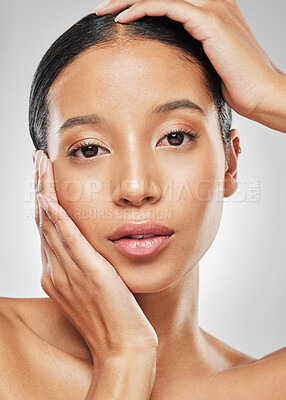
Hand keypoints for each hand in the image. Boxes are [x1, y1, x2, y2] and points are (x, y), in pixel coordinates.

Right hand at [33, 150, 157, 365]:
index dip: (42, 200)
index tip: (43, 178)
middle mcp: (57, 271)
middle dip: (39, 187)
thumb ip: (86, 265)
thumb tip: (88, 247)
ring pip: (51, 225)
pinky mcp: (89, 273)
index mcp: (58, 274)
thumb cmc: (112, 318)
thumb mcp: (93, 287)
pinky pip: (68, 242)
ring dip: (45, 192)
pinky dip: (58, 219)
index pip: (46, 229)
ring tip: (41, 166)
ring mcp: (70, 272)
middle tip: (38, 161)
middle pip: (43, 221)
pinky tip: (50, 199)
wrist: (122, 348)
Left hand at [94, 0, 284, 120]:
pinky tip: (123, 18)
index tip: (118, 15)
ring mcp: (212, 8)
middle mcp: (213, 2)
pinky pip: (167, 6)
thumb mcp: (208, 63)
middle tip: (103, 8)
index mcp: (212, 9)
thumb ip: (191, 52)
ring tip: (104, 10)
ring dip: (128, 0)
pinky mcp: (209, 20)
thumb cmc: (237, 85)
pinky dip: (142, 9)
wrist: (261, 93)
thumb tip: (168, 62)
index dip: (142, 4)